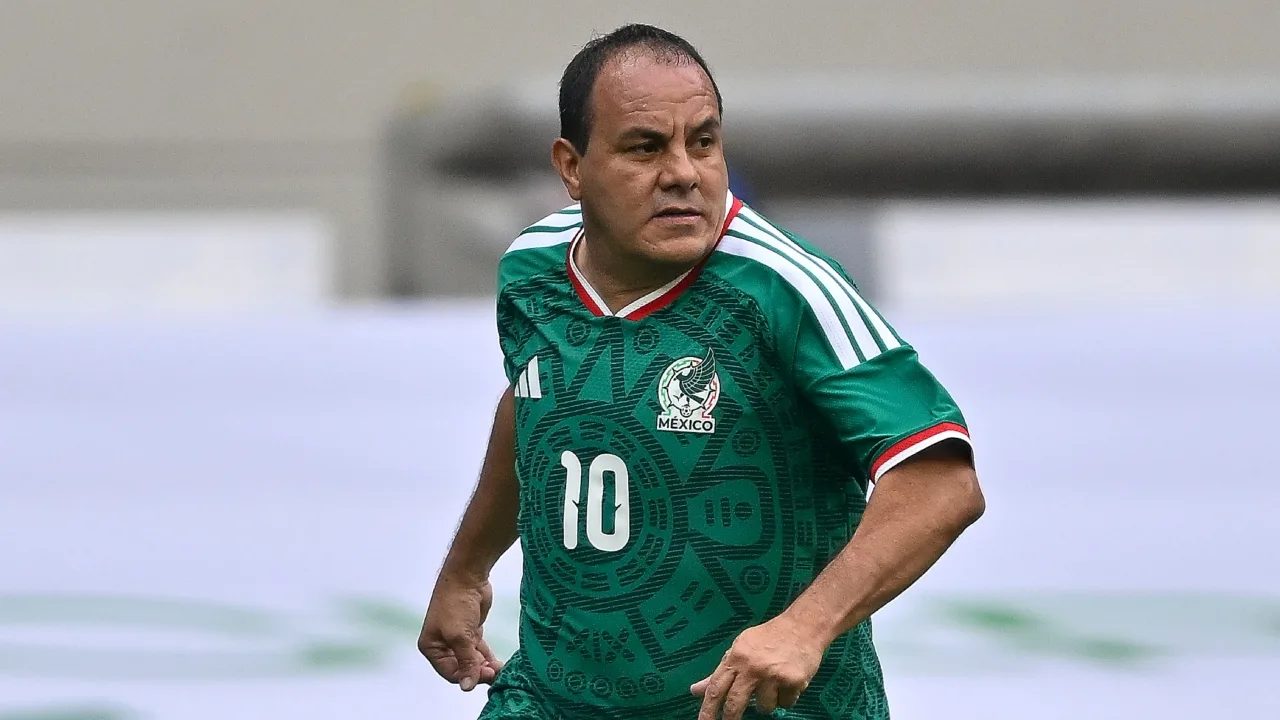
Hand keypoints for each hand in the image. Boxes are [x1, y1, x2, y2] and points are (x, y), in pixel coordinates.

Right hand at [418, 573, 503, 690]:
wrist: (468, 576)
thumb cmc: (456, 603)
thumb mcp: (459, 636)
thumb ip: (465, 662)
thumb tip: (467, 686)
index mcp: (431, 647)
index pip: (450, 673)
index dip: (467, 677)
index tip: (486, 675)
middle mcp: (442, 645)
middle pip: (461, 668)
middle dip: (477, 672)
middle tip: (495, 672)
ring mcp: (457, 638)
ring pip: (471, 661)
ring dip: (484, 667)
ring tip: (499, 669)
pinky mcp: (470, 632)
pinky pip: (477, 651)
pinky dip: (486, 657)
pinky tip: (497, 662)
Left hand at [690, 613, 824, 719]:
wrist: (803, 626)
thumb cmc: (768, 638)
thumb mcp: (739, 649)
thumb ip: (720, 672)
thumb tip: (694, 691)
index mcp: (736, 657)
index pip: (716, 687)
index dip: (707, 710)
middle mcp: (752, 667)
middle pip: (735, 703)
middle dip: (731, 719)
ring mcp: (772, 675)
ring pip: (764, 707)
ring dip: (768, 702)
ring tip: (774, 684)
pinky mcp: (792, 681)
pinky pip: (785, 703)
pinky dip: (786, 697)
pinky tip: (788, 681)